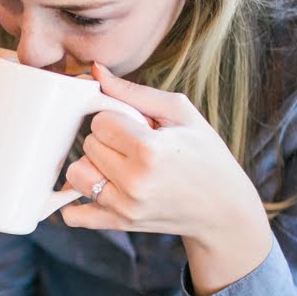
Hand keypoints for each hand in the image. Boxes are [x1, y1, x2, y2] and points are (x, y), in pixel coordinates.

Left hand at [60, 64, 271, 295]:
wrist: (222, 208)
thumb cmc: (204, 154)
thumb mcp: (180, 113)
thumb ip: (132, 92)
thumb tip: (94, 71)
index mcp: (150, 149)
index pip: (100, 121)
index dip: (116, 119)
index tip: (135, 126)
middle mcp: (134, 181)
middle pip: (87, 145)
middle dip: (106, 141)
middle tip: (132, 147)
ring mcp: (125, 207)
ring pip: (76, 175)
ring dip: (92, 167)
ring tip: (119, 166)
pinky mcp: (120, 224)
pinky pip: (73, 215)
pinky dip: (76, 204)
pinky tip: (96, 190)